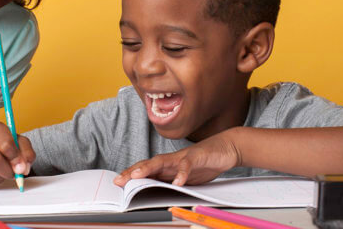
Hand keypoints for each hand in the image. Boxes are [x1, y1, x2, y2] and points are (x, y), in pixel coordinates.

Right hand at [0, 121, 34, 183]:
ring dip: (3, 176)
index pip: (6, 144)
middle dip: (9, 171)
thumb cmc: (7, 144)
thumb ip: (27, 153)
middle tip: (15, 174)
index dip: (16, 158)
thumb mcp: (21, 143)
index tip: (21, 166)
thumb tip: (23, 168)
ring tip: (7, 171)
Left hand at [113, 130, 240, 186]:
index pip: (146, 170)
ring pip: (162, 162)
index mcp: (168, 165)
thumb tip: (159, 195)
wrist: (225, 147)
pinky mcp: (197, 157)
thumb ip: (173, 183)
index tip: (117, 183)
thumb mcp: (186, 177)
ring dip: (148, 169)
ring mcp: (183, 157)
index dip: (131, 175)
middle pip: (148, 164)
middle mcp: (172, 160)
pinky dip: (182, 174)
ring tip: (136, 176)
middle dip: (132, 172)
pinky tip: (178, 182)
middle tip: (119, 180)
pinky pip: (187, 165)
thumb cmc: (204, 162)